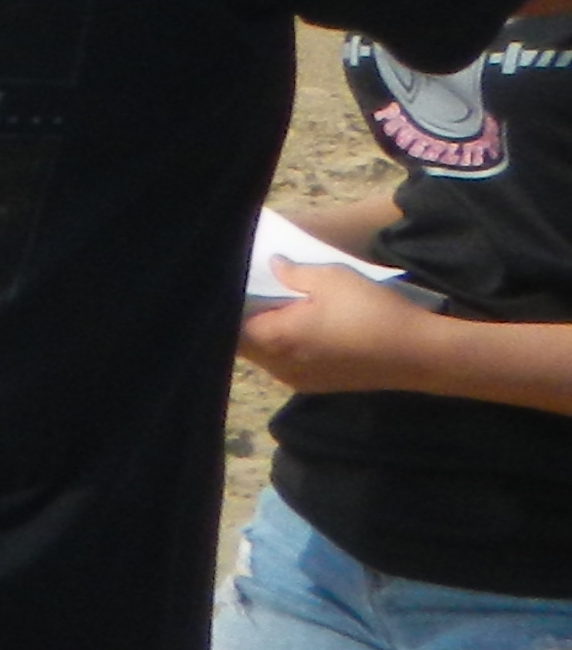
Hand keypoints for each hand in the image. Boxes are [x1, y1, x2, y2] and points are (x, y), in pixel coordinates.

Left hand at [241, 263, 438, 393]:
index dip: (230, 304)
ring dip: (266, 333)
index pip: (230, 325)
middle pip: (243, 343)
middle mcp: (278, 366)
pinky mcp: (316, 385)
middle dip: (245, 319)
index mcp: (275, 339)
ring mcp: (296, 380)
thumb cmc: (372, 312)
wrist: (419, 354)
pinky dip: (285, 346)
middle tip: (256, 291)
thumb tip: (272, 264)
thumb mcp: (332, 278)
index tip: (236, 284)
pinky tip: (302, 327)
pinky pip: (286, 364)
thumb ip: (293, 272)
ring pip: (265, 355)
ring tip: (278, 306)